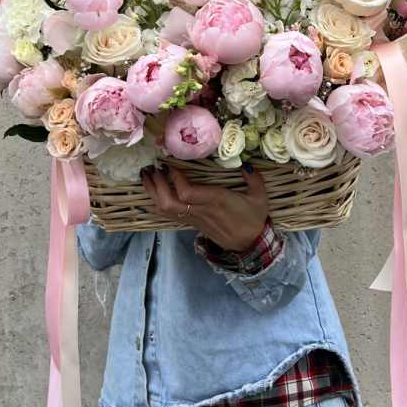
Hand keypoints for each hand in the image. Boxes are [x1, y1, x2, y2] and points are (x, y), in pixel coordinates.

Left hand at [141, 163, 268, 251]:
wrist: (250, 244)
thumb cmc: (254, 218)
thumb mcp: (260, 197)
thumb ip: (254, 178)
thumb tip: (246, 162)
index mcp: (217, 201)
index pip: (188, 193)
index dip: (175, 179)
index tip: (169, 164)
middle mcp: (202, 210)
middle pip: (170, 202)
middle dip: (157, 185)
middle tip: (151, 168)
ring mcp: (194, 218)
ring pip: (166, 210)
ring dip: (153, 193)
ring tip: (146, 176)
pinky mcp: (192, 223)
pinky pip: (169, 215)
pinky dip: (156, 203)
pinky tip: (152, 191)